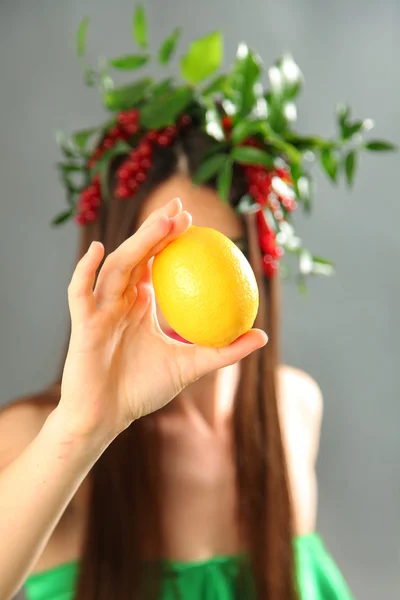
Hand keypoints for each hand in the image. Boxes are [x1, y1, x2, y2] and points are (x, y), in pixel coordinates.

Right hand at [58, 198, 266, 443]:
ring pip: (117, 267)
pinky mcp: (81, 324)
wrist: (106, 418)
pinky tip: (98, 249)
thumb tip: (263, 335)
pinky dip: (84, 271)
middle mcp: (119, 299)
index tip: (193, 221)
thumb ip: (224, 351)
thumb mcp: (191, 366)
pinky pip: (80, 293)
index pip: (156, 261)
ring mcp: (99, 309)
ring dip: (137, 243)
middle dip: (155, 227)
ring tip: (162, 223)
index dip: (170, 238)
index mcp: (139, 303)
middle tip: (180, 206)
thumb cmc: (143, 390)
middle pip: (137, 254)